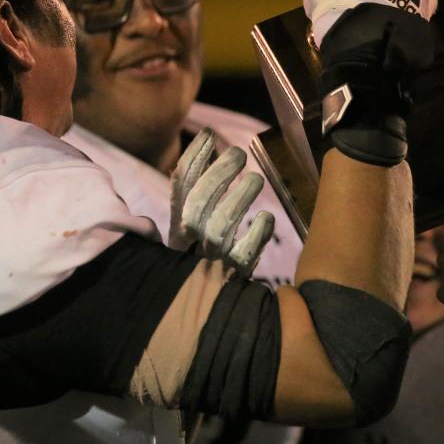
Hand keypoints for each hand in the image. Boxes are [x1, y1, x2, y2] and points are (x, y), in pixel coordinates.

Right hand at [169, 129, 274, 274]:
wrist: (209, 310)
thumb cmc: (204, 259)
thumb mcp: (192, 229)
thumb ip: (196, 195)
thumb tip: (206, 150)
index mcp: (176, 229)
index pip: (179, 189)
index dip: (192, 159)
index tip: (209, 133)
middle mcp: (188, 246)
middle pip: (196, 207)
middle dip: (216, 175)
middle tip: (238, 153)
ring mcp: (210, 264)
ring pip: (219, 228)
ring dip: (238, 199)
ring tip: (256, 180)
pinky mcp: (234, 279)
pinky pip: (245, 255)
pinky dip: (257, 234)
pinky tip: (267, 219)